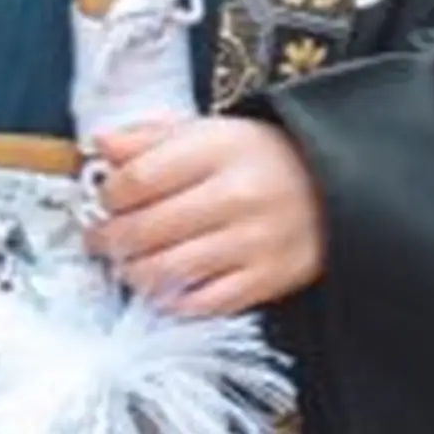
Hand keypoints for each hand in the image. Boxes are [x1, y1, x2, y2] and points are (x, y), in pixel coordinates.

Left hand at [87, 109, 326, 317]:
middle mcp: (236, 196)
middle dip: (109, 238)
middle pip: (146, 228)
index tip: (103, 200)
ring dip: (133, 272)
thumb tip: (99, 145)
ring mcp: (253, 242)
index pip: (140, 179)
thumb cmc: (261, 158)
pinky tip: (164, 288)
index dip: (108, 194)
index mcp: (219, 150)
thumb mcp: (209, 131)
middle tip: (99, 239)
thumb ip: (150, 137)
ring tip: (127, 264)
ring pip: (168, 270)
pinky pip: (204, 302)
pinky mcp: (267, 280)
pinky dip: (173, 300)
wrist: (334, 186)